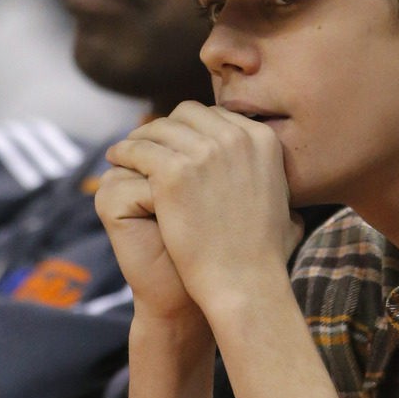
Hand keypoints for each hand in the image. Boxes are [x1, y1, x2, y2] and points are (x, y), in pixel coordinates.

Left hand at [104, 102, 302, 314]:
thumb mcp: (282, 200)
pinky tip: (116, 161)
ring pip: (158, 128)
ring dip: (140, 137)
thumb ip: (266, 172)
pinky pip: (137, 149)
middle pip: (187, 115)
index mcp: (262, 139)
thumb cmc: (262, 253)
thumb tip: (259, 162)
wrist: (246, 282)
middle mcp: (236, 137)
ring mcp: (204, 152)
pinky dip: (123, 152)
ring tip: (125, 152)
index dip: (192, 129)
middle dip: (167, 128)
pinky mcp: (173, 172)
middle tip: (149, 144)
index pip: (216, 116)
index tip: (177, 143)